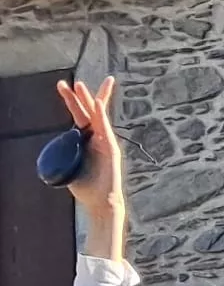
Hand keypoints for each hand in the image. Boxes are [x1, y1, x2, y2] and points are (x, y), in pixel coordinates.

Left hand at [57, 77, 124, 256]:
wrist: (100, 202)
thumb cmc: (85, 188)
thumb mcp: (67, 166)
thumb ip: (63, 155)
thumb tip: (50, 153)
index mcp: (85, 140)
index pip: (79, 115)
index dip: (71, 100)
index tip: (61, 86)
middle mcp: (96, 138)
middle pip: (89, 111)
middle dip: (79, 96)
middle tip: (70, 82)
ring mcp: (105, 142)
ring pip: (97, 116)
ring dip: (89, 100)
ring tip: (79, 86)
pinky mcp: (111, 149)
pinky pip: (105, 128)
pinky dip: (101, 115)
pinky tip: (97, 103)